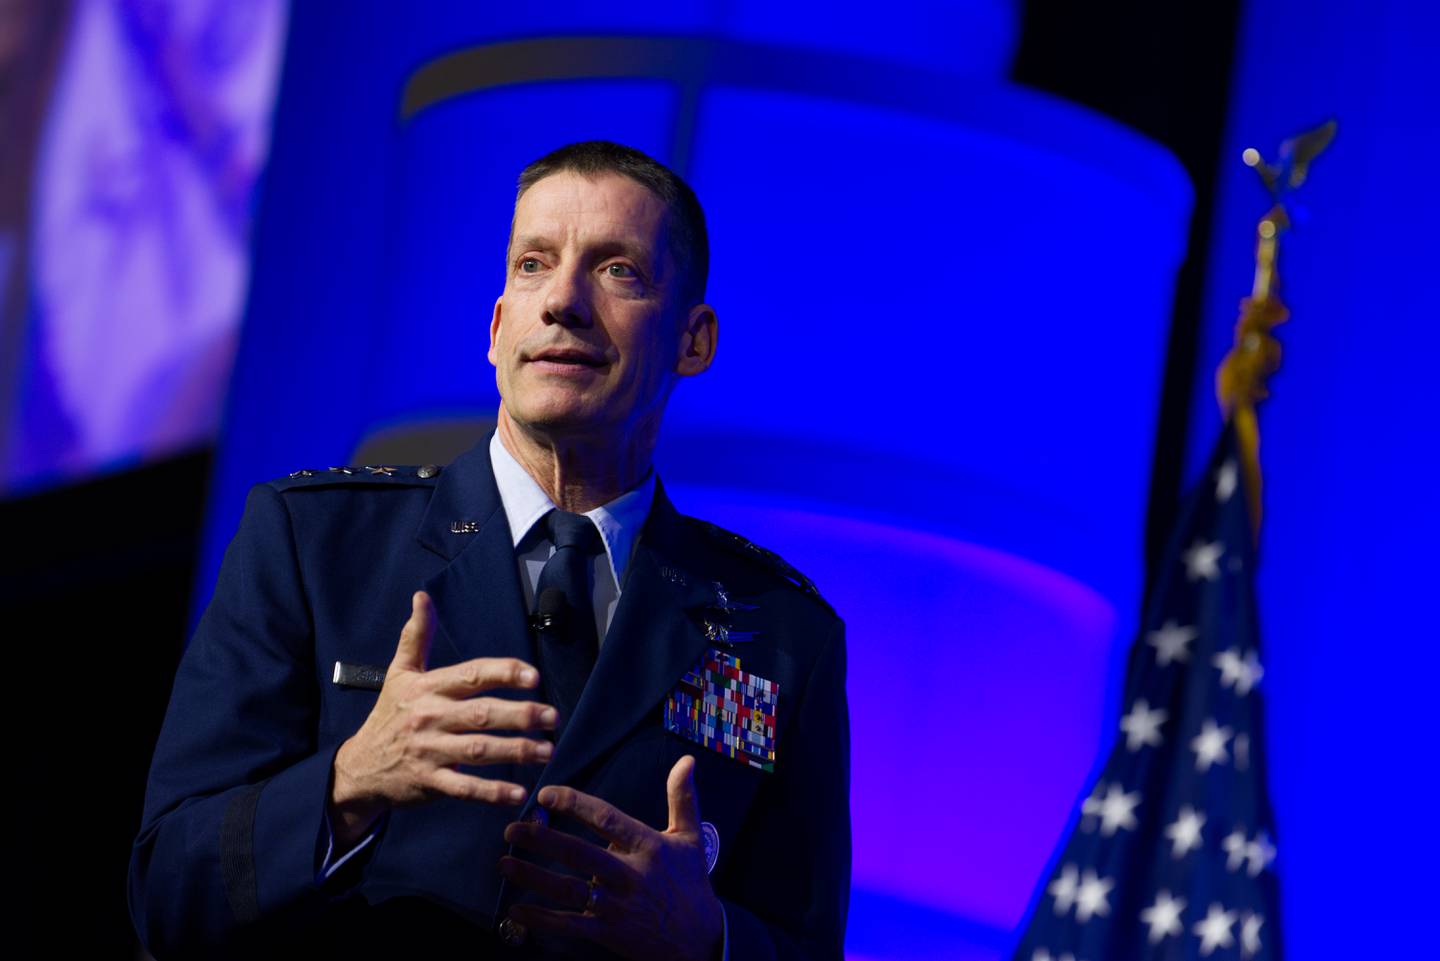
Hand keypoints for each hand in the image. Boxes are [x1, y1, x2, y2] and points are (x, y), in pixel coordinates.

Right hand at [329, 591, 556, 844]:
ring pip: (478, 750)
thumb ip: (416, 636)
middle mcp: (430, 718)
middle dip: (520, 714)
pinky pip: (464, 788)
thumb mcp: (399, 673)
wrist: (358, 767)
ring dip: (516, 751)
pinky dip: (492, 792)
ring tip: (547, 751)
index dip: (503, 673)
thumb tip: (422, 596)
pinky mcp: (430, 783)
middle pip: (481, 714)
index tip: (534, 676)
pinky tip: (519, 793)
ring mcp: (430, 752)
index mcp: (428, 688)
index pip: (471, 675)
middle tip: (553, 717)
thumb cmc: (388, 715)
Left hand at [499, 756, 722, 960]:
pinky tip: (516, 911)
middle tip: (512, 829)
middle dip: (542, 841)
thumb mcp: (690, 837)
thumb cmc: (691, 883)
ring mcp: (617, 906)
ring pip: (569, 890)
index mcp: (648, 846)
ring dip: (533, 877)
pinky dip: (541, 919)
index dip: (575, 805)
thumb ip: (683, 797)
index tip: (547, 795)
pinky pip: (570, 925)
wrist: (701, 940)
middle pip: (579, 854)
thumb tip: (687, 760)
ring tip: (504, 864)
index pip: (606, 819)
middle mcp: (630, 874)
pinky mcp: (609, 933)